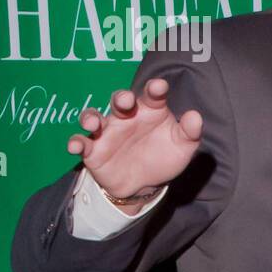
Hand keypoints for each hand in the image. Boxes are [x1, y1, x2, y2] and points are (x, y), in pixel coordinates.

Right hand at [67, 78, 202, 198]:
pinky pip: (81, 143)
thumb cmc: (163, 157)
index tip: (159, 86)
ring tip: (93, 122)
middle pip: (120, 101)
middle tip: (125, 101)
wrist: (144, 185)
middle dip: (121, 98)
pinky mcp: (93, 150)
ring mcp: (107, 132)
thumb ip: (190, 132)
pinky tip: (76, 146)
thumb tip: (195, 116)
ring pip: (93, 117)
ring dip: (90, 117)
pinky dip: (76, 142)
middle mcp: (126, 117)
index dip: (155, 89)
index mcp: (150, 111)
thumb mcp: (182, 147)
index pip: (152, 95)